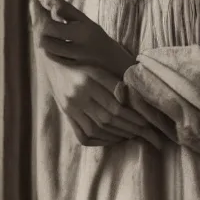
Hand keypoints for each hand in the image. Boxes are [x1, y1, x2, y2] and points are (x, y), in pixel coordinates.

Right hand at [31, 0, 162, 149]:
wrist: (52, 61)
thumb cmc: (81, 59)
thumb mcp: (98, 64)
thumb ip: (114, 80)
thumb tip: (134, 96)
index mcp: (91, 76)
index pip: (117, 101)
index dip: (134, 113)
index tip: (148, 119)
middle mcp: (80, 92)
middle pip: (109, 116)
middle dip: (130, 126)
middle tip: (146, 131)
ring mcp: (70, 106)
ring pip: (98, 127)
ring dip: (118, 134)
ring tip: (133, 135)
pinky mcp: (65, 114)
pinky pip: (83, 134)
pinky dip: (100, 140)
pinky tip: (113, 138)